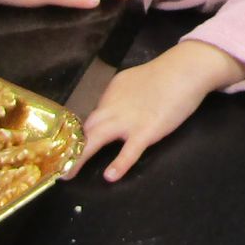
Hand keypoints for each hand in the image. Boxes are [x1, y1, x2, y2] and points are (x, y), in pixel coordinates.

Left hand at [77, 41, 244, 181]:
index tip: (69, 149)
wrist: (187, 68)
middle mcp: (114, 106)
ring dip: (81, 157)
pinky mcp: (148, 130)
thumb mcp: (135, 80)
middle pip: (85, 128)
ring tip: (68, 174)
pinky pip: (130, 149)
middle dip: (69, 147)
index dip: (78, 135)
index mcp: (111, 94)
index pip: (90, 117)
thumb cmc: (167, 74)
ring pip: (97, 138)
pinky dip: (120, 163)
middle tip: (57, 164)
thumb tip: (115, 109)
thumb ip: (123, 96)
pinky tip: (110, 176)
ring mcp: (129, 120)